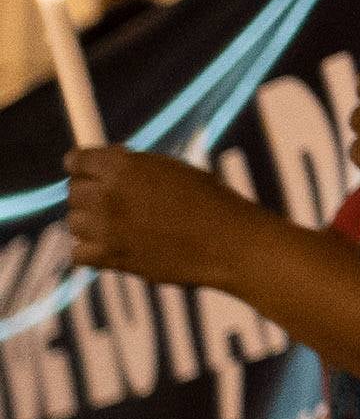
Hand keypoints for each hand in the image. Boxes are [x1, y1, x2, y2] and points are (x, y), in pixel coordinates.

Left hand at [67, 146, 253, 280]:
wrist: (227, 241)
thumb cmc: (208, 200)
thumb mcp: (172, 169)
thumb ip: (135, 166)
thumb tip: (108, 163)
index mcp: (123, 166)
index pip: (76, 160)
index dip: (81, 164)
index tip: (84, 168)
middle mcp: (108, 195)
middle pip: (73, 192)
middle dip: (88, 191)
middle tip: (111, 197)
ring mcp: (106, 228)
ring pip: (74, 222)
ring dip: (90, 221)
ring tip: (117, 222)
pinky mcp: (109, 258)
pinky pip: (79, 253)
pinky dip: (90, 250)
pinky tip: (111, 244)